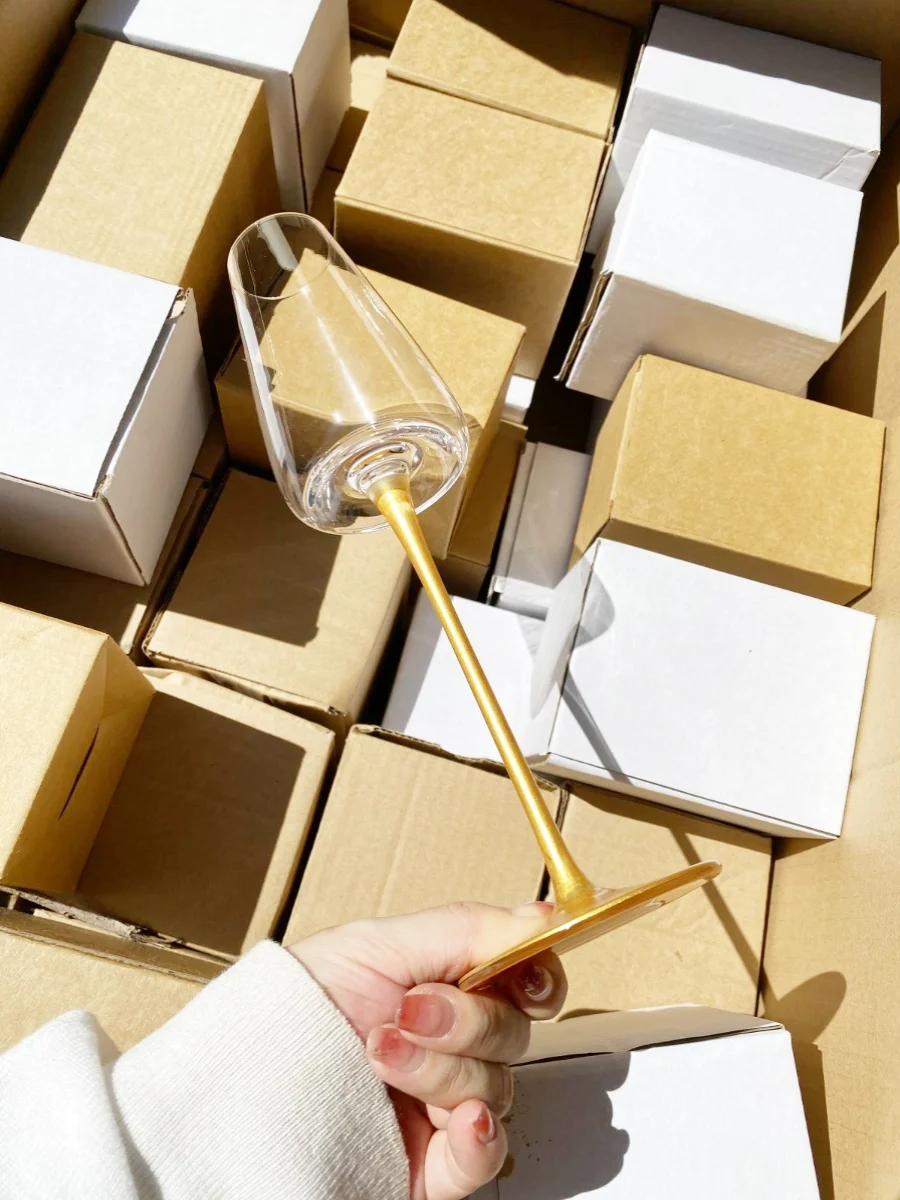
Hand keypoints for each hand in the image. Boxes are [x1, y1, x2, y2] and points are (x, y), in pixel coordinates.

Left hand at [288, 901, 566, 1199]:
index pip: (526, 984)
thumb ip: (466, 930)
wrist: (246, 1077)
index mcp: (449, 989)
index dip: (537, 978)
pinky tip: (458, 1119)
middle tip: (406, 1010)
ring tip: (378, 1056)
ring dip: (440, 1070)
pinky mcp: (432, 1165)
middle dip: (463, 1019)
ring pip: (496, 1090)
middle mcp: (454, 1047)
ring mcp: (445, 1107)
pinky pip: (485, 1158)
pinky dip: (479, 1139)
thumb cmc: (298, 1007)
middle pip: (514, 1035)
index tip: (524, 977)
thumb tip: (538, 916)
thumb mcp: (377, 945)